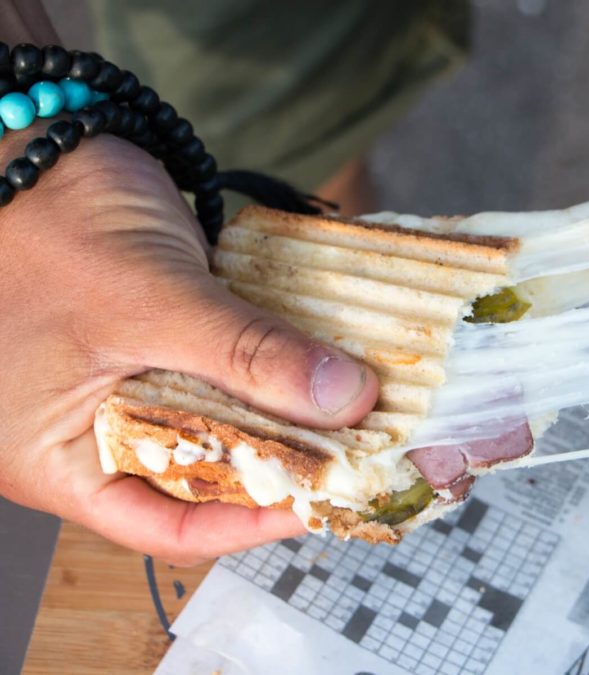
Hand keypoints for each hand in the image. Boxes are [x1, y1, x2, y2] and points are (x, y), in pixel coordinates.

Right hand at [0, 126, 379, 564]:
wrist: (36, 141)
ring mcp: (127, 387)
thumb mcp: (152, 302)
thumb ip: (248, 356)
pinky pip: (222, 372)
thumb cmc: (48, 223)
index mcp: (56, 457)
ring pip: (220, 422)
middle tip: (356, 453)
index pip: (164, 527)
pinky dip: (270, 370)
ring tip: (354, 412)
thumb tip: (346, 399)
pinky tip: (323, 364)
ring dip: (285, 415)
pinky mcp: (160, 343)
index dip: (249, 523)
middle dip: (281, 466)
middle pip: (202, 478)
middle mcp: (91, 434)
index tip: (323, 501)